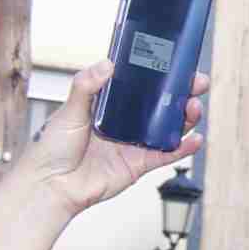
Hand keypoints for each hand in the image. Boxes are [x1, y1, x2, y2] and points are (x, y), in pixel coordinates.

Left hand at [9, 61, 207, 213]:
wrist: (51, 186)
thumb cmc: (51, 149)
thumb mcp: (68, 112)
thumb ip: (86, 87)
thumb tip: (107, 64)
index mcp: (109, 106)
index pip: (140, 86)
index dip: (160, 75)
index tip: (177, 63)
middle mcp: (125, 123)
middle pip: (161, 105)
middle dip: (182, 93)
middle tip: (197, 82)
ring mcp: (134, 143)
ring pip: (169, 128)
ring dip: (186, 117)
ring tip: (194, 108)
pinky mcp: (139, 164)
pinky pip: (167, 154)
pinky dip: (184, 148)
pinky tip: (196, 139)